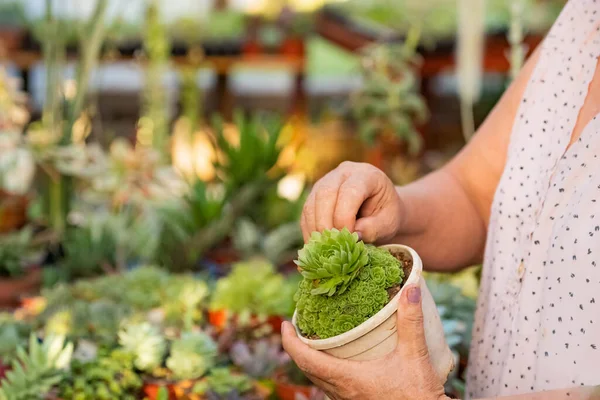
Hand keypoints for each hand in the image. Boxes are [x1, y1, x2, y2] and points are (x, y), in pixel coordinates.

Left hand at [281, 284, 448, 399]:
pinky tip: (336, 360)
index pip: (304, 359)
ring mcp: (347, 399)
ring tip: (312, 339)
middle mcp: (341, 391)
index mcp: (347, 378)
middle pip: (306, 369)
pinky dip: (324, 370)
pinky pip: (330, 386)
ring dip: (310, 360)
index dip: (289, 341)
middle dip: (296, 347)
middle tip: (296, 326)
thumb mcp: (415, 355)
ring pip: (318, 379)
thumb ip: (411, 321)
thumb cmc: (418, 394)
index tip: (284, 324)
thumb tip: (410, 288)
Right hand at [301, 161, 402, 242]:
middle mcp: (342, 173)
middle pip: (325, 194)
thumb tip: (353, 236)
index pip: (349, 191)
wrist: (380, 208)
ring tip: (324, 249)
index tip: (350, 237)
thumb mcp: (388, 222)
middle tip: (334, 245)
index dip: (346, 216)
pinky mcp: (315, 196)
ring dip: (316, 230)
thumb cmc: (386, 213)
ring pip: (311, 204)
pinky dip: (310, 232)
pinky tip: (317, 247)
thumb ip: (374, 228)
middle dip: (326, 223)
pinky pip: (306, 214)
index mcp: (365, 174)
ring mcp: (325, 182)